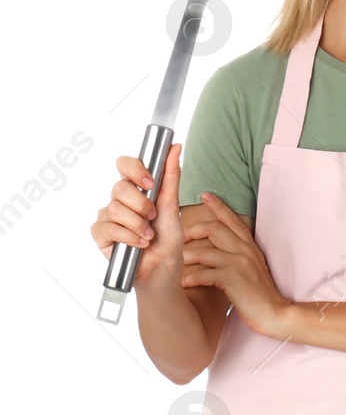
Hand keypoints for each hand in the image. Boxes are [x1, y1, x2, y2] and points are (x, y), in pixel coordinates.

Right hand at [90, 145, 183, 286]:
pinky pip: (107, 227)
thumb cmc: (168, 238)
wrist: (163, 268)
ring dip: (137, 224)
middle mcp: (120, 200)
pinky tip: (138, 244)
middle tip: (153, 218)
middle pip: (119, 187)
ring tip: (149, 236)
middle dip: (141, 205)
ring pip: (114, 208)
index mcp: (137, 189)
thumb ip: (171, 176)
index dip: (135, 170)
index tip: (150, 183)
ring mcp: (108, 216)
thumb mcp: (172, 205)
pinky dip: (128, 237)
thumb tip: (176, 147)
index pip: (125, 165)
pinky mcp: (100, 233)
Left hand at [181, 192, 292, 336]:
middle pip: (214, 229)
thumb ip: (237, 255)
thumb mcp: (251, 268)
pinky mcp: (233, 279)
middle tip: (178, 237)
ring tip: (175, 264)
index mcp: (250, 246)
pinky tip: (184, 284)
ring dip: (186, 258)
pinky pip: (204, 273)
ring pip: (205, 251)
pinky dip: (191, 278)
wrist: (274, 313)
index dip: (219, 206)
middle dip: (192, 231)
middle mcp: (245, 251)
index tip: (205, 194)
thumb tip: (216, 249)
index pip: (233, 220)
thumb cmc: (259, 294)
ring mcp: (240, 264)